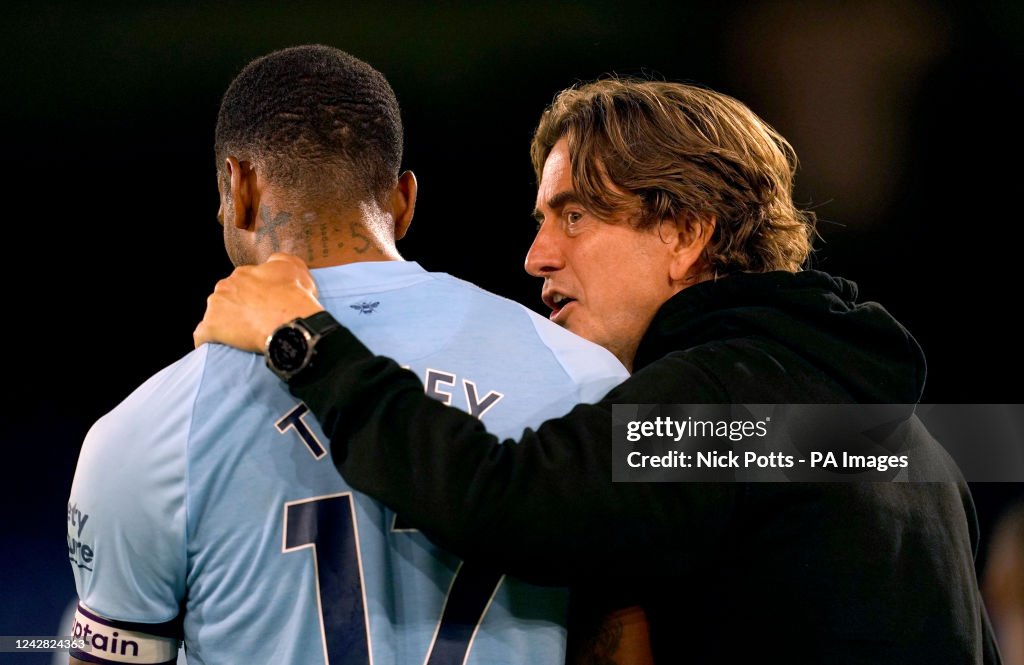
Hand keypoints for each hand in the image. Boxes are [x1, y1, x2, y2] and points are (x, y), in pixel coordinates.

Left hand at [194, 253, 324, 351]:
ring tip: (242, 336)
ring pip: (214, 315)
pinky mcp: (210, 329)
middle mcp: (225, 286)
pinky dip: (209, 340)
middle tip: (256, 321)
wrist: (290, 325)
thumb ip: (280, 260)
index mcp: (243, 273)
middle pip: (226, 298)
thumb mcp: (295, 268)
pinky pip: (203, 335)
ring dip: (224, 323)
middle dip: (237, 308)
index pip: (243, 283)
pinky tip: (220, 346)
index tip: (264, 306)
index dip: (255, 296)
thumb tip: (272, 263)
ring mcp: (215, 307)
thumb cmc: (295, 298)